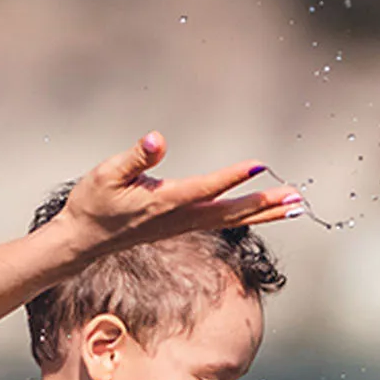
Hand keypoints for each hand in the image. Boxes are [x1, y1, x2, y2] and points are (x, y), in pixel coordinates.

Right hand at [62, 133, 302, 255]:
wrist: (83, 239)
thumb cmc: (93, 203)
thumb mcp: (106, 174)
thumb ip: (134, 157)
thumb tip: (156, 140)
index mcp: (163, 202)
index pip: (203, 189)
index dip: (230, 178)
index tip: (258, 166)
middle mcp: (178, 217)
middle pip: (229, 212)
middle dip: (263, 204)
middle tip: (296, 198)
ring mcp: (182, 224)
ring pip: (230, 220)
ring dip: (263, 212)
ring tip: (294, 205)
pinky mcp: (181, 225)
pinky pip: (222, 222)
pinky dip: (247, 216)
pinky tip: (262, 211)